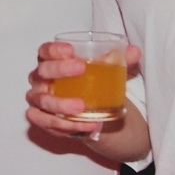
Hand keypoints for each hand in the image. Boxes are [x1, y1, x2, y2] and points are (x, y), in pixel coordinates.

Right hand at [25, 40, 141, 140]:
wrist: (90, 110)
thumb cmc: (92, 82)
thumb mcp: (107, 70)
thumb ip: (120, 60)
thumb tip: (135, 52)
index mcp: (52, 61)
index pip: (45, 51)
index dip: (54, 49)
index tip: (71, 50)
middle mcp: (41, 79)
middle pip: (41, 71)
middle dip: (59, 70)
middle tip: (81, 69)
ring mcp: (39, 99)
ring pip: (42, 101)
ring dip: (61, 105)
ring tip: (82, 108)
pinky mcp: (42, 119)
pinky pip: (46, 122)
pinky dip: (65, 125)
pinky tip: (85, 125)